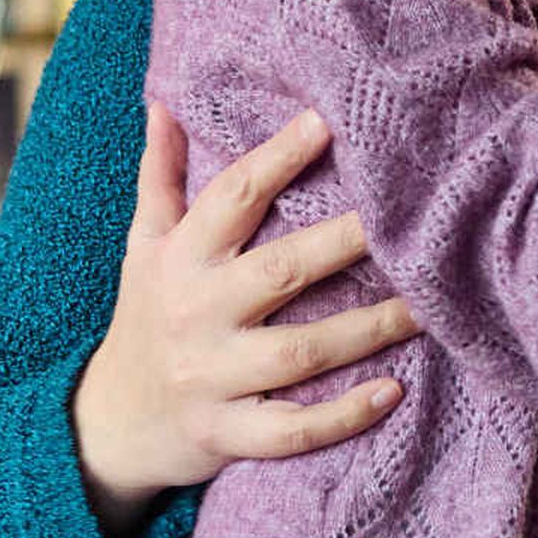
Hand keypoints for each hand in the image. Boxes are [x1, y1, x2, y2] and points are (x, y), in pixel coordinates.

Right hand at [69, 105, 419, 537]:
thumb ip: (160, 177)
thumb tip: (166, 102)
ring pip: (300, 352)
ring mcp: (212, 379)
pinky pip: (292, 430)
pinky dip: (343, 415)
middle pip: (280, 271)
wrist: (109, 425)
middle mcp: (196, 314)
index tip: (326, 121)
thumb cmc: (144, 318)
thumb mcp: (143, 246)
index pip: (231, 198)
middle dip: (344, 242)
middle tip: (407, 217)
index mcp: (180, 259)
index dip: (277, 158)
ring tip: (428, 305)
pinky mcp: (228, 436)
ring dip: (368, 328)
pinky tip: (395, 390)